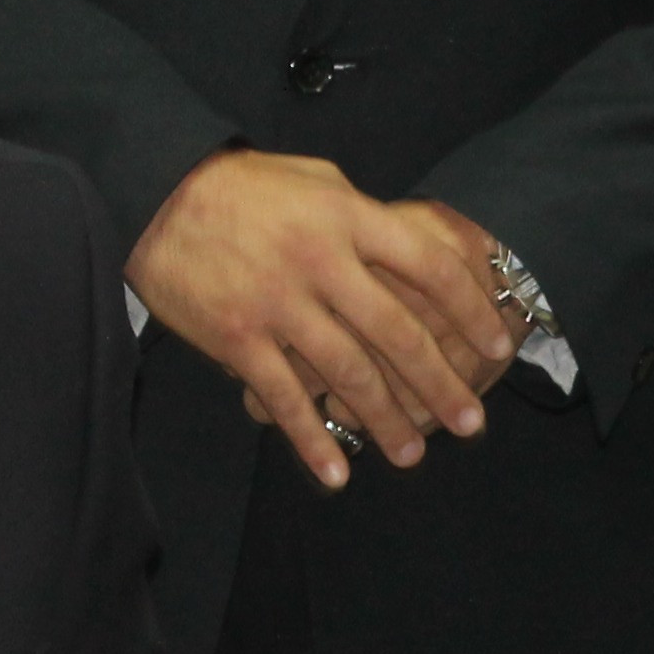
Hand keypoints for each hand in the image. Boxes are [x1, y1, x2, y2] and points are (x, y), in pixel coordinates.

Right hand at [127, 149, 518, 487]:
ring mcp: (279, 303)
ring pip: (348, 375)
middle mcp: (322, 262)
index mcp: (349, 218)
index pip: (430, 268)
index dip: (471, 309)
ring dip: (385, 422)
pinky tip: (337, 474)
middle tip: (472, 422)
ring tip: (411, 455)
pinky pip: (285, 400)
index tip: (497, 342)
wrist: (155, 193)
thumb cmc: (242, 185)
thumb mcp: (316, 179)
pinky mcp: (237, 338)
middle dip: (441, 384)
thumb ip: (365, 216)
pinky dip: (312, 442)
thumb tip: (414, 243)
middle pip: (398, 333)